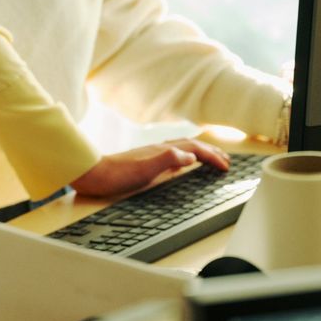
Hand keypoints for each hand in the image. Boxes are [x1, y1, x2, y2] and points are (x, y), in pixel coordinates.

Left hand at [71, 138, 229, 197]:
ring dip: (199, 152)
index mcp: (162, 151)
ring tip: (210, 157)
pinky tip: (181, 163)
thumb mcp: (145, 169)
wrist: (93, 174)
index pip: (194, 149)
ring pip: (182, 148)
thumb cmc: (117, 174)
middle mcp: (158, 150)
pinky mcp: (145, 162)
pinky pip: (172, 156)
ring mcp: (152, 155)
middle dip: (210, 151)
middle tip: (226, 159)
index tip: (226, 166)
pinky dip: (184, 157)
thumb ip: (168, 159)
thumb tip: (191, 155)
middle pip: (190, 145)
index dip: (212, 156)